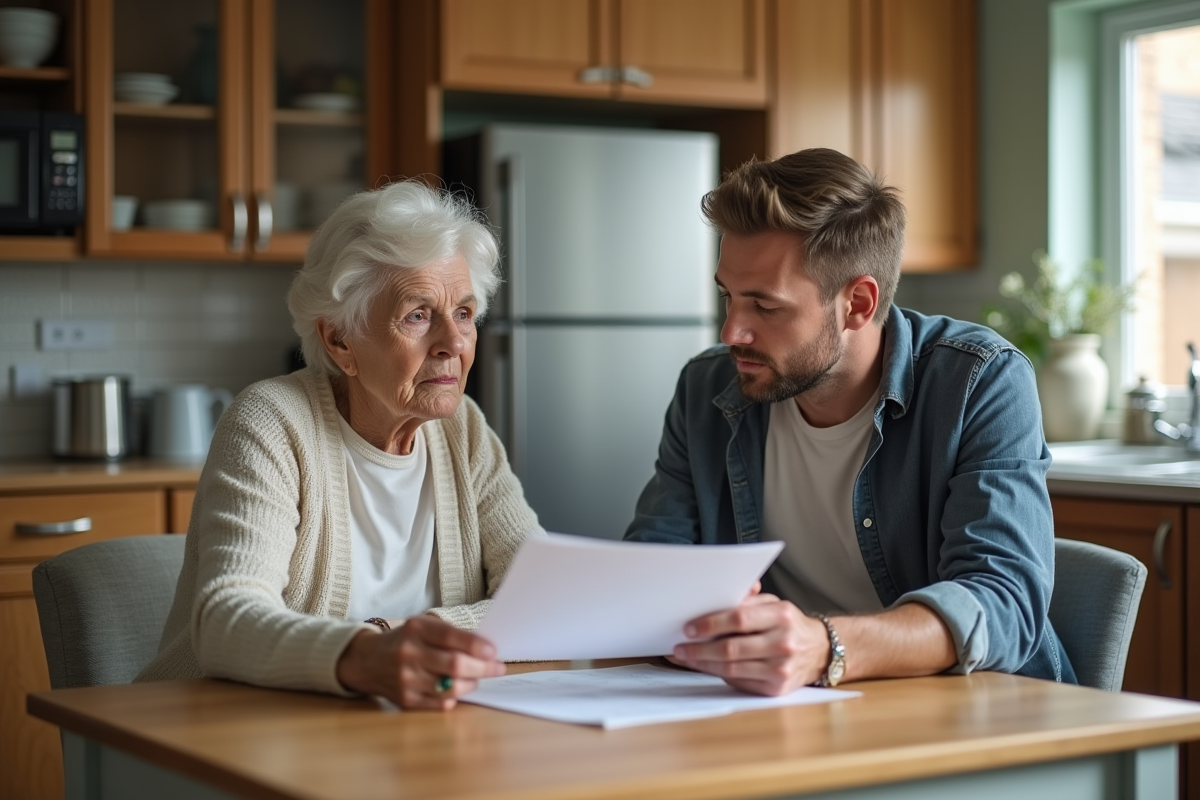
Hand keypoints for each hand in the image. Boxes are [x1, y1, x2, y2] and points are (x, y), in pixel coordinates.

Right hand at [335, 615, 504, 709]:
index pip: (451, 637)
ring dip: (471, 684)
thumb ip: (450, 635)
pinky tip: (458, 690)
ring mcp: (406, 679)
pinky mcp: (405, 700)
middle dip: (482, 668)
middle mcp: (409, 654)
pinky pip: (440, 704)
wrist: (366, 660)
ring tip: (476, 679)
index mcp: (416, 629)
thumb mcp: (423, 626)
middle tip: (497, 668)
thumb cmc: (405, 640)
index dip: (476, 646)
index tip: (493, 652)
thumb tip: (485, 649)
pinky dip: (454, 698)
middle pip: (454, 665)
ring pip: (450, 688)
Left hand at [669, 594, 829, 695]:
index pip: (739, 619)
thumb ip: (748, 600)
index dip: (711, 624)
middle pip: (732, 648)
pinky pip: (740, 682)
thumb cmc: (790, 624)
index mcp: (781, 616)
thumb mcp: (774, 604)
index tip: (690, 628)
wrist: (821, 651)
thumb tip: (718, 595)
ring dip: (704, 664)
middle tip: (680, 647)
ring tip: (687, 658)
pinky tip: (706, 667)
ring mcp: (781, 669)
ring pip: (732, 669)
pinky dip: (719, 675)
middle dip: (700, 648)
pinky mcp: (777, 688)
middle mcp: (783, 643)